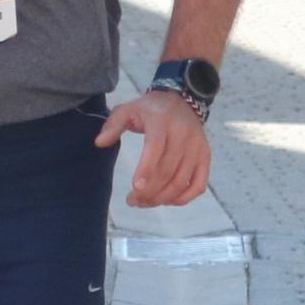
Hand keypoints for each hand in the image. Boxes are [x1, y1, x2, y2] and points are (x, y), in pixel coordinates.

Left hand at [97, 87, 213, 208]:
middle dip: (149, 191)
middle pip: (168, 170)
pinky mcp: (205, 157)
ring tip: (144, 203)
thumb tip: (99, 143)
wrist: (182, 101)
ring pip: (182, 181)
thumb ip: (112, 125)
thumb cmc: (150, 110)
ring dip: (162, 198)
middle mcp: (183, 134)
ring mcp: (197, 147)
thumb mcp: (128, 109)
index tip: (136, 188)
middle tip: (132, 201)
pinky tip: (166, 201)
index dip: (147, 169)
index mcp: (162, 121)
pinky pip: (198, 184)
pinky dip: (183, 198)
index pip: (156, 147)